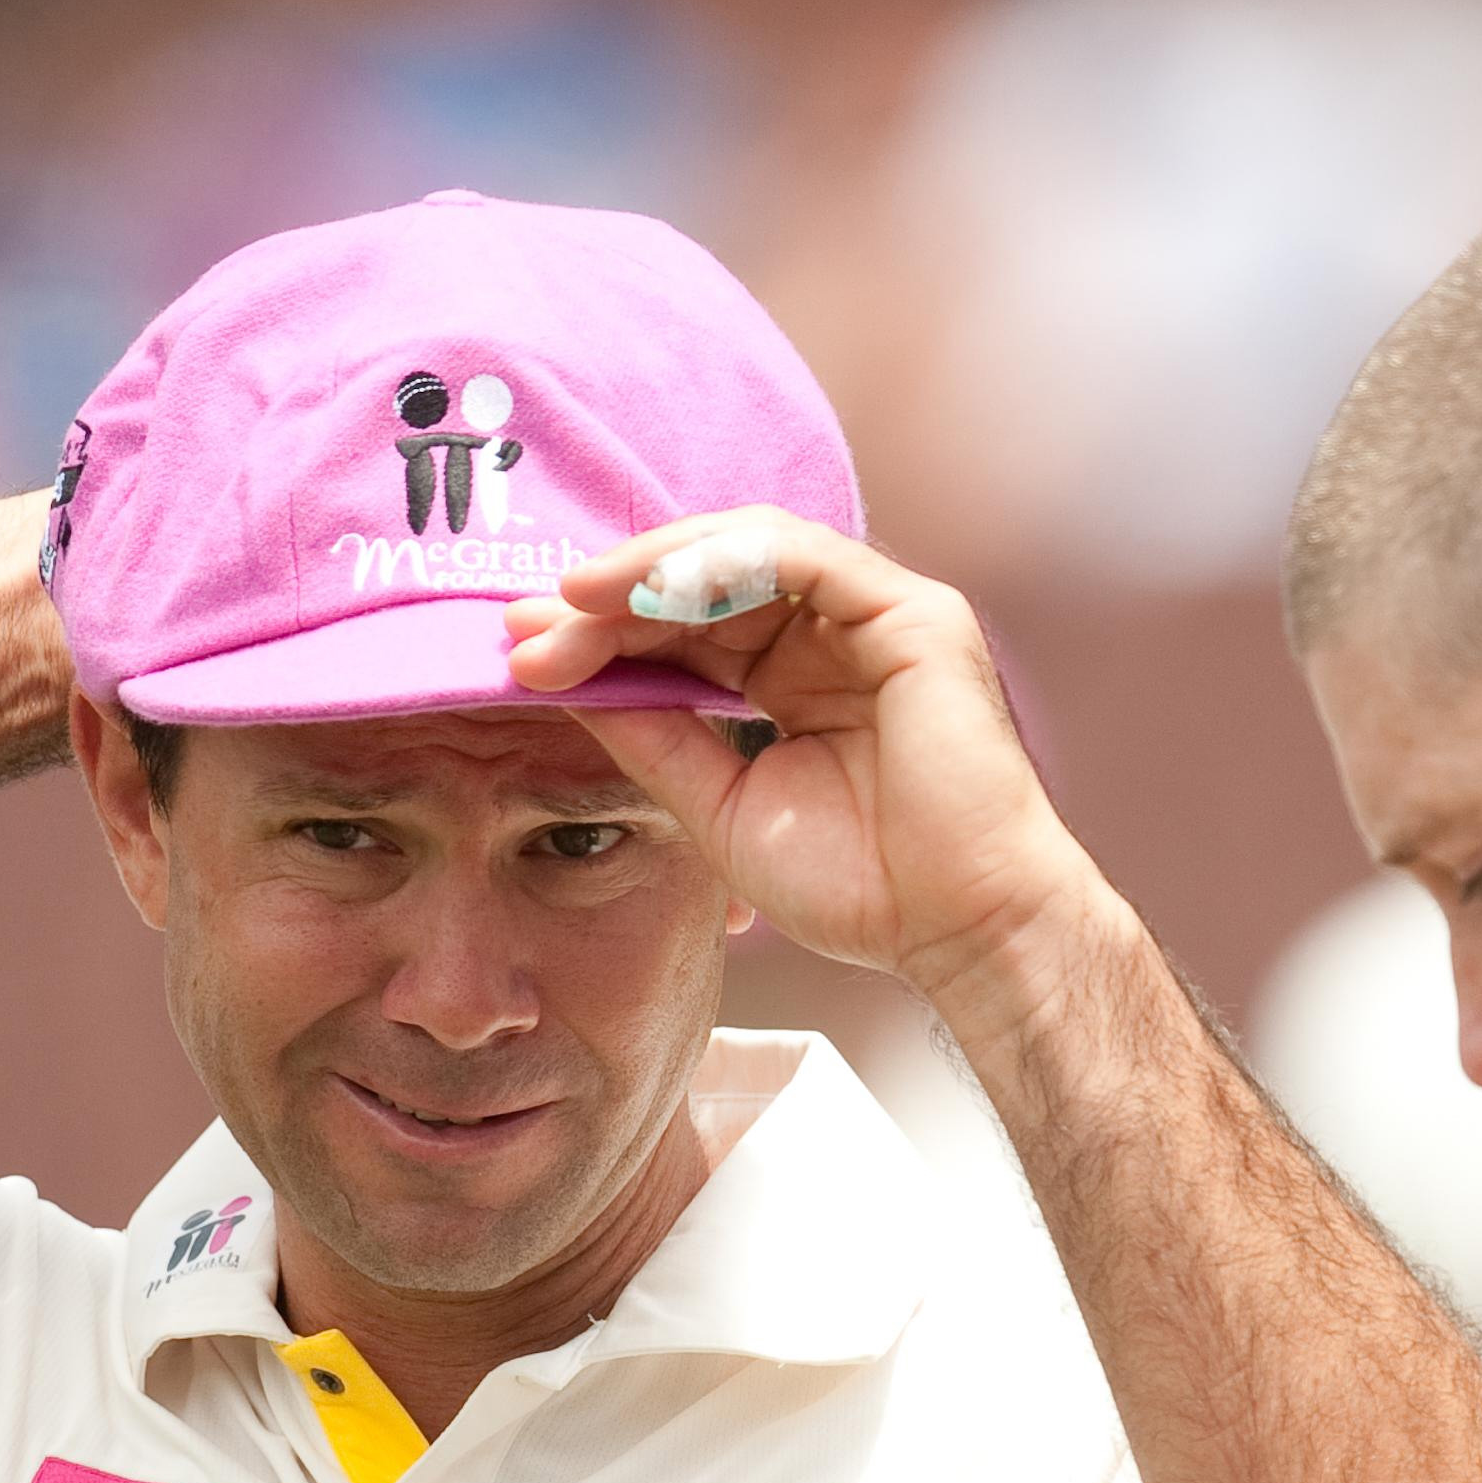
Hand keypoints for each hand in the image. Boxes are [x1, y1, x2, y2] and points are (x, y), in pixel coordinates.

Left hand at [504, 510, 1121, 1028]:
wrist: (958, 930)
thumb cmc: (862, 887)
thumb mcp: (721, 805)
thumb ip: (655, 739)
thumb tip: (565, 686)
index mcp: (794, 680)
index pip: (686, 630)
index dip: (602, 633)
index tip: (522, 653)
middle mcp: (834, 635)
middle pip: (704, 583)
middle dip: (610, 600)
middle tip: (526, 625)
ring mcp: (876, 617)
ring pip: (745, 552)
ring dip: (651, 571)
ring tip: (575, 602)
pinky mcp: (911, 614)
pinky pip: (801, 557)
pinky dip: (719, 562)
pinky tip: (650, 592)